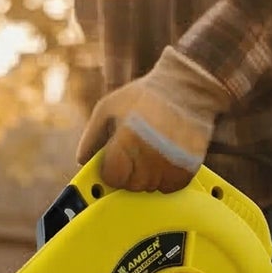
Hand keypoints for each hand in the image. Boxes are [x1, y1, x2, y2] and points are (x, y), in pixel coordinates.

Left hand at [77, 47, 230, 191]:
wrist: (188, 84)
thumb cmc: (143, 95)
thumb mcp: (107, 107)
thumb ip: (91, 137)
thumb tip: (82, 162)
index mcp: (126, 140)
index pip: (112, 177)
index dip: (112, 170)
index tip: (117, 159)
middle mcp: (149, 155)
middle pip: (132, 185)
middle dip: (130, 173)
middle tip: (137, 152)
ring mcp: (171, 162)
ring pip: (151, 188)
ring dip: (149, 176)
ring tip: (153, 152)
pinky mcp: (189, 166)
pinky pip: (171, 187)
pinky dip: (167, 178)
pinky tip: (167, 159)